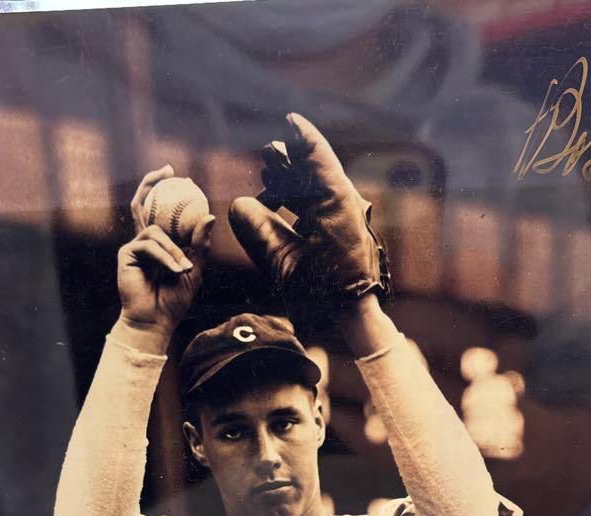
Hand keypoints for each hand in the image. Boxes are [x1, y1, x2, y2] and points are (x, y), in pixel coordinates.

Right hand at [117, 166, 214, 341]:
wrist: (156, 321)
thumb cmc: (174, 301)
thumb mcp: (194, 269)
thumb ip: (199, 243)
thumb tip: (209, 215)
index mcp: (159, 244)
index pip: (159, 212)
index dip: (165, 191)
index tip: (179, 175)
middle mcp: (143, 242)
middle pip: (143, 204)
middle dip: (152, 182)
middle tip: (169, 171)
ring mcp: (133, 247)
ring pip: (156, 231)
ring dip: (174, 251)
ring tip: (184, 270)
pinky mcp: (126, 254)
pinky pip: (149, 246)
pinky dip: (165, 258)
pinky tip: (175, 271)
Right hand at [228, 114, 389, 311]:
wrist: (351, 318)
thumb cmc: (323, 294)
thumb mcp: (286, 264)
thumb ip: (260, 233)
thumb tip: (238, 205)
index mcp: (337, 205)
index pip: (319, 159)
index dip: (304, 138)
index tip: (291, 121)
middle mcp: (344, 206)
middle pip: (314, 173)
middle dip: (289, 163)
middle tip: (269, 153)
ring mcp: (344, 219)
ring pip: (315, 190)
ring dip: (291, 182)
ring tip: (268, 173)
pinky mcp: (340, 233)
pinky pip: (318, 209)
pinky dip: (297, 203)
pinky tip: (275, 204)